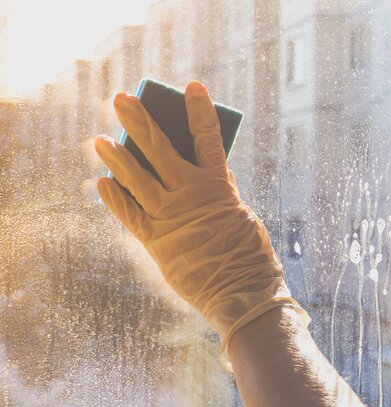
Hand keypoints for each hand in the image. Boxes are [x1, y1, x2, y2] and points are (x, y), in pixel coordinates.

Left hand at [95, 81, 307, 362]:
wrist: (241, 293)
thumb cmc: (248, 255)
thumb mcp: (239, 215)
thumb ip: (216, 192)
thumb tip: (193, 176)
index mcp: (219, 186)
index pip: (208, 137)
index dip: (199, 109)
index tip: (192, 86)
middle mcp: (191, 195)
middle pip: (160, 149)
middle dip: (139, 120)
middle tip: (121, 98)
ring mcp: (170, 217)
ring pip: (136, 178)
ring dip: (116, 155)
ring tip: (98, 138)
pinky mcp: (156, 242)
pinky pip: (129, 214)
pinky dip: (115, 198)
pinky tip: (102, 181)